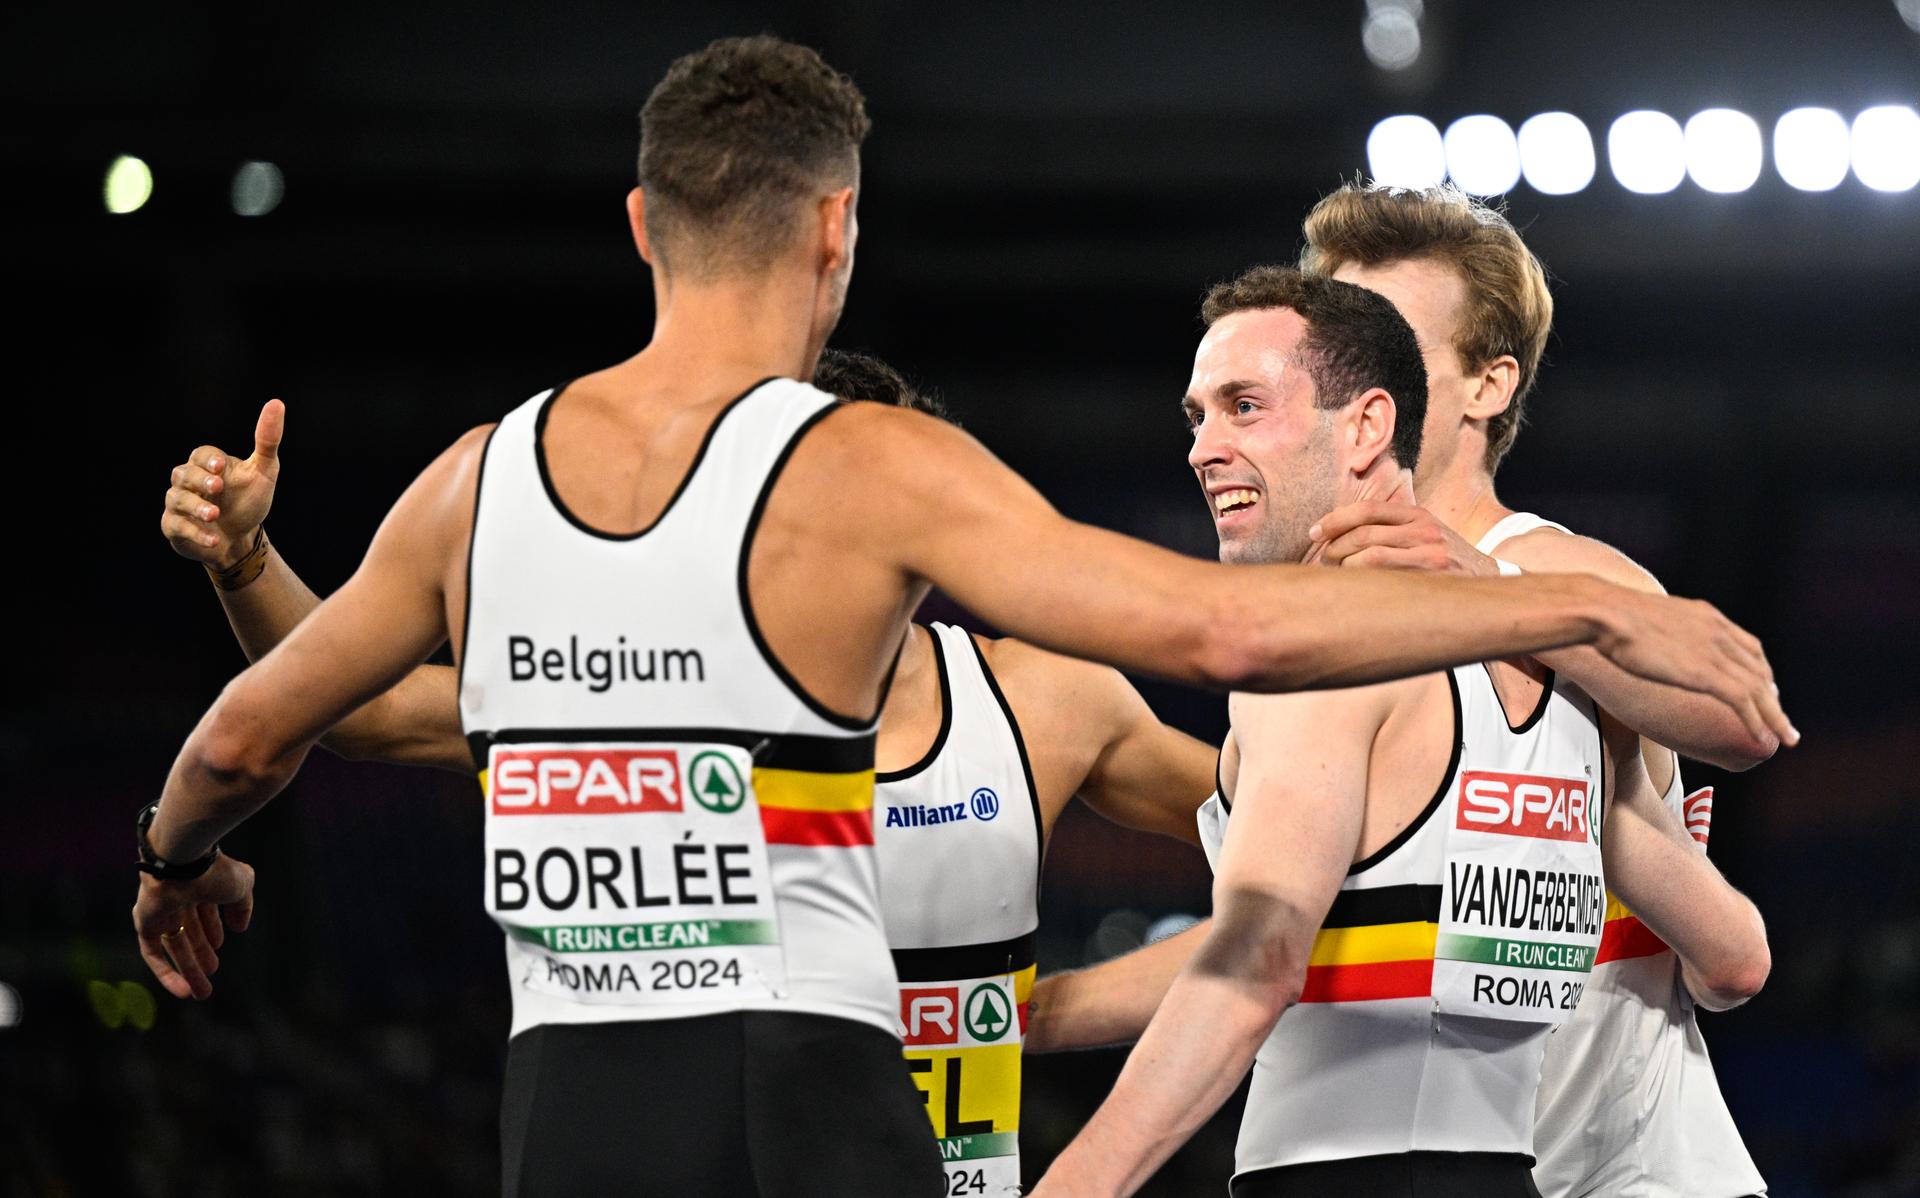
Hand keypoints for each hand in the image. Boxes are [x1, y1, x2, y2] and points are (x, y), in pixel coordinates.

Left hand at [131, 854, 255, 999]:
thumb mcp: (241, 886)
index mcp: (199, 885)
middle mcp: (178, 898)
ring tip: (201, 992)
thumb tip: (240, 928)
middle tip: (211, 975)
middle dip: (200, 956)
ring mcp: (160, 911)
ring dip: (187, 970)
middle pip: (188, 933)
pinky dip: (166, 973)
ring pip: (174, 947)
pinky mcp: (144, 923)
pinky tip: (182, 990)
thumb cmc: (214, 870)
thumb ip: (242, 907)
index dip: (212, 930)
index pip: (204, 911)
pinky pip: (152, 953)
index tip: (220, 947)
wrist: (182, 861)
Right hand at [160, 399, 284, 569]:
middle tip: (217, 487)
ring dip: (196, 507)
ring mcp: (179, 504)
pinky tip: (214, 539)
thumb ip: (267, 441)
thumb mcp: (264, 471)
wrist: (240, 538)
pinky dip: (195, 533)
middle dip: (199, 480)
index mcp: (208, 465)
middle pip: (183, 474)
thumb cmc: (249, 500)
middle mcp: (188, 482)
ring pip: (177, 500)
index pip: (201, 454)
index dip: (208, 460)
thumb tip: (276, 403)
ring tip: (215, 515)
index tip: (220, 466)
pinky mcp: (174, 527)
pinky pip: (177, 527)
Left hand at [1308, 502, 1500, 574]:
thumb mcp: (1425, 532)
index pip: (1368, 510)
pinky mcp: (1431, 582)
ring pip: (1371, 559)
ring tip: (1339, 574)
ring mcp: (1430, 558)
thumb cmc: (1444, 560)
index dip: (1335, 520)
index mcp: (1419, 516)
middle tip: (1324, 558)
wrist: (1488, 583)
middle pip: (1364, 535)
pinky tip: (1354, 588)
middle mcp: (1425, 532)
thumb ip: (1391, 526)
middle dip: (1335, 547)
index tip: (1315, 531)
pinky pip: (1385, 582)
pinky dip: (1362, 584)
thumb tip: (1338, 531)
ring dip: (1345, 567)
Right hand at [1588, 583, 1797, 748]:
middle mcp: (1718, 631)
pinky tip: (1764, 737)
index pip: (1748, 645)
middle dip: (1773, 696)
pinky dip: (1758, 720)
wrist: (1602, 613)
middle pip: (1759, 668)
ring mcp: (1713, 651)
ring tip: (1787, 737)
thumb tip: (1641, 643)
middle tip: (1781, 719)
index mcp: (1705, 616)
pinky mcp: (1704, 672)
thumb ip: (1656, 632)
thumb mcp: (1644, 618)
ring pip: (1759, 688)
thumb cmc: (1607, 616)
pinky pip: (1742, 700)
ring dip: (1776, 715)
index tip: (1764, 689)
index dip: (1761, 670)